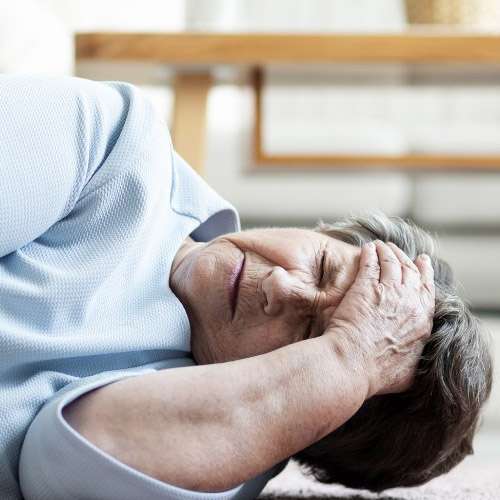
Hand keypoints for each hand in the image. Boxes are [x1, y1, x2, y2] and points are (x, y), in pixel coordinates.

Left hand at [327, 240, 434, 397]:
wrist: (351, 365)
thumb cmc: (375, 374)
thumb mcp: (408, 372)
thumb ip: (414, 360)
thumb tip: (413, 363)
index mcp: (422, 320)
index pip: (427, 289)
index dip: (424, 273)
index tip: (421, 262)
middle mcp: (409, 302)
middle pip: (410, 271)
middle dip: (404, 257)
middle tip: (397, 249)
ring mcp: (388, 291)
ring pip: (391, 262)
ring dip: (387, 251)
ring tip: (380, 245)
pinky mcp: (365, 286)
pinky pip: (370, 262)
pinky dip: (370, 252)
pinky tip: (367, 248)